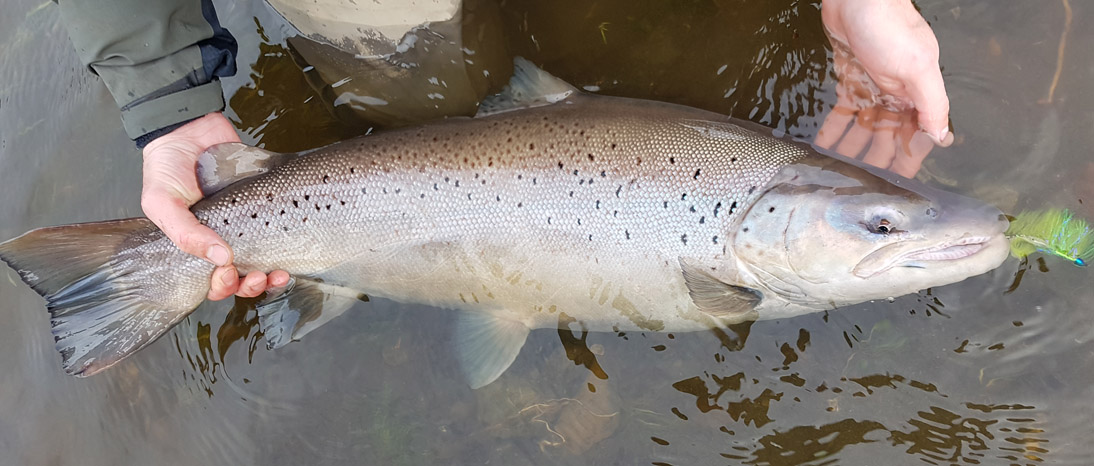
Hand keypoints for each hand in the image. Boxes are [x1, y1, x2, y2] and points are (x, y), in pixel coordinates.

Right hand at [141, 112, 289, 299]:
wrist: (188, 127)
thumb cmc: (167, 167)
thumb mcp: (162, 202)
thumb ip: (185, 233)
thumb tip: (222, 258)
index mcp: (198, 245)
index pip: (214, 280)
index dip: (224, 286)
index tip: (230, 272)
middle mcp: (225, 238)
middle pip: (243, 278)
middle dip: (253, 286)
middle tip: (259, 277)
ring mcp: (248, 222)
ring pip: (266, 261)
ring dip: (274, 276)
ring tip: (281, 273)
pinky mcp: (265, 203)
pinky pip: (282, 229)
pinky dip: (289, 242)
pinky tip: (294, 244)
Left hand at [815, 0, 953, 177]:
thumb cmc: (889, 26)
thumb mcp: (917, 66)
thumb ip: (931, 102)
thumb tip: (942, 135)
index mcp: (918, 93)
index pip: (916, 135)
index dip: (908, 160)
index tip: (898, 186)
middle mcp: (897, 93)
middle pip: (887, 136)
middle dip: (876, 160)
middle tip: (861, 185)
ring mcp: (872, 87)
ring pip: (863, 128)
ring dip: (852, 149)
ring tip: (839, 172)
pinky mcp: (849, 79)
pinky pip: (842, 112)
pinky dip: (834, 130)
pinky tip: (824, 147)